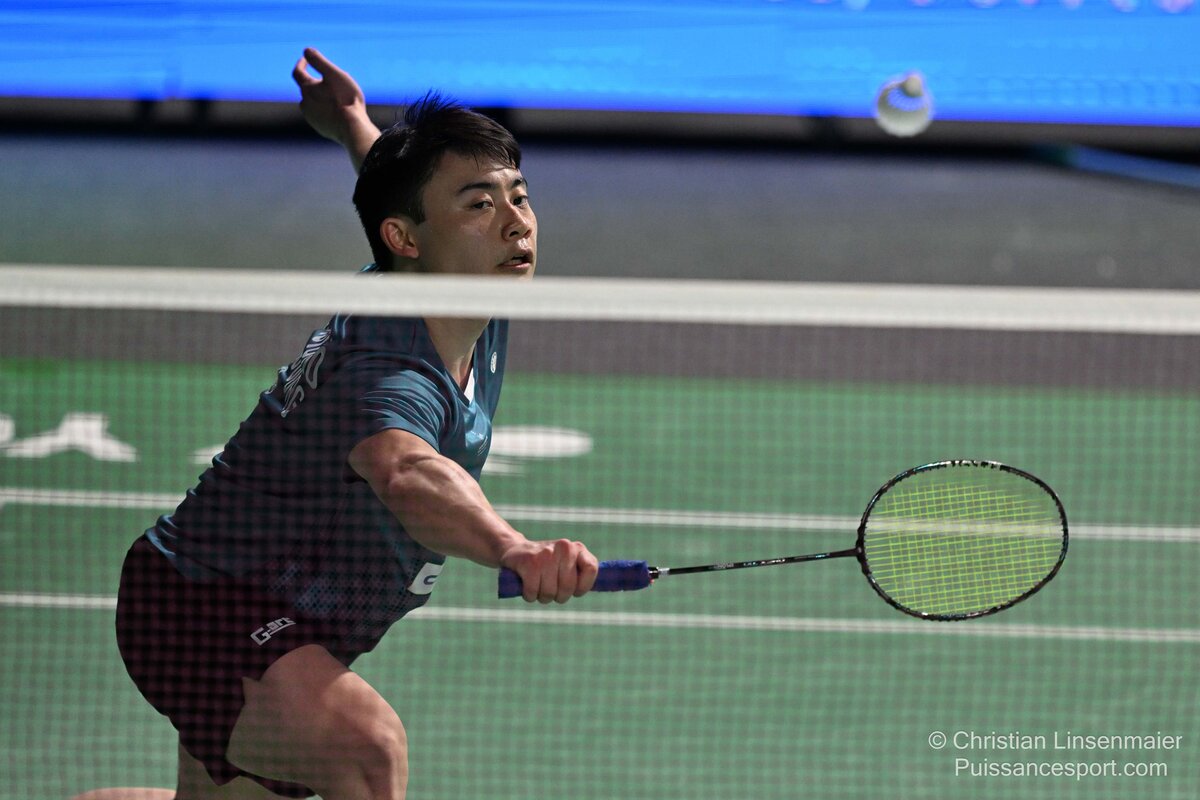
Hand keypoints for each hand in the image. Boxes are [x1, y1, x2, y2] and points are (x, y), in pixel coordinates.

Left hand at [292, 47, 379, 163]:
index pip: (297, 73)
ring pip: (312, 103)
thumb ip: (319, 61)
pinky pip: (320, 116)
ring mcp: (312, 118)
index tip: (306, 59)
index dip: (301, 64)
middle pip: (305, 89)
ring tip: (334, 96)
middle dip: (314, 82)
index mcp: (307, 89)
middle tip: (327, 78)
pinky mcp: (320, 128)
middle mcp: (305, 104)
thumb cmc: (345, 99)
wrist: (352, 128)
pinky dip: (325, 110)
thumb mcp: (333, 74)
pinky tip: (337, 111)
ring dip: (319, 97)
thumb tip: (306, 51)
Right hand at [500, 539, 598, 603]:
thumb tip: (614, 583)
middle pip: (568, 588)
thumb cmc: (547, 563)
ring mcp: (546, 554)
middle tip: (551, 590)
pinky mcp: (529, 563)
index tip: (574, 591)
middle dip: (558, 596)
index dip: (583, 586)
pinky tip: (527, 587)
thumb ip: (583, 572)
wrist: (516, 551)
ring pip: (550, 593)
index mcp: (576, 548)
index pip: (591, 569)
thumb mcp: (567, 563)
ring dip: (542, 597)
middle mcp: (563, 548)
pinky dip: (530, 596)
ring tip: (538, 585)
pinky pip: (533, 592)